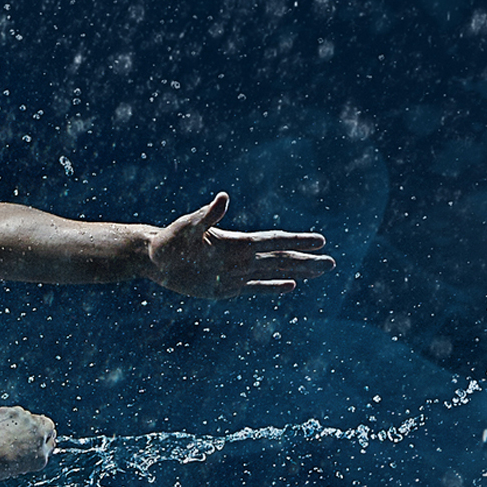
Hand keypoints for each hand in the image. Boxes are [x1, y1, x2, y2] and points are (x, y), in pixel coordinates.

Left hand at [147, 193, 334, 299]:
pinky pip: (255, 289)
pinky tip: (291, 286)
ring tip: (321, 271)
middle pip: (281, 258)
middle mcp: (241, 257)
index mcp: (236, 242)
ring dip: (298, 272)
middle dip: (306, 260)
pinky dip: (273, 288)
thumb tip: (223, 197)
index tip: (320, 241)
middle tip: (332, 262)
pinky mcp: (226, 288)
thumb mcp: (187, 227)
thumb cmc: (169, 239)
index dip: (296, 241)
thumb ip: (207, 216)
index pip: (273, 241)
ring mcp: (235, 273)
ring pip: (273, 273)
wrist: (154, 258)